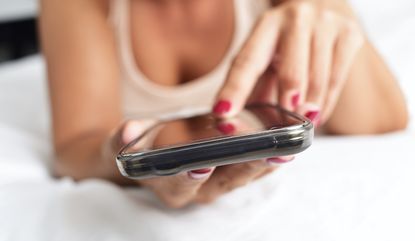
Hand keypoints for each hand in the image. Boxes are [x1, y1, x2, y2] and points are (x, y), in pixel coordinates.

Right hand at [115, 119, 292, 207]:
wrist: (148, 157)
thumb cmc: (137, 149)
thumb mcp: (122, 143)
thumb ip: (123, 140)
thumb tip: (126, 131)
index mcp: (168, 186)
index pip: (179, 185)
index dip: (190, 176)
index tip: (203, 165)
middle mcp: (196, 191)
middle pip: (223, 183)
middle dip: (247, 169)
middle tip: (272, 154)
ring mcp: (215, 184)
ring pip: (244, 177)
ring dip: (266, 164)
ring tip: (288, 148)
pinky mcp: (229, 173)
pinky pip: (251, 168)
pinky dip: (268, 157)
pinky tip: (285, 143)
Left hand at [213, 0, 363, 125]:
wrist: (322, 5)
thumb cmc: (287, 38)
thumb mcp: (265, 54)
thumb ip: (253, 84)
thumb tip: (237, 120)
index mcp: (266, 25)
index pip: (247, 62)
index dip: (234, 89)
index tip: (223, 112)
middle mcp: (295, 20)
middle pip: (291, 74)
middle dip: (286, 104)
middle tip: (283, 125)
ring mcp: (325, 24)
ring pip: (318, 81)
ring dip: (309, 110)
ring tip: (303, 123)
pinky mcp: (350, 34)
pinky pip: (338, 80)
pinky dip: (326, 104)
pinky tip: (318, 113)